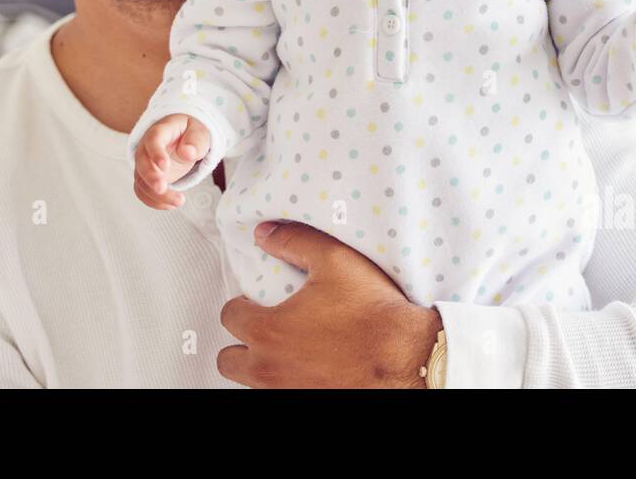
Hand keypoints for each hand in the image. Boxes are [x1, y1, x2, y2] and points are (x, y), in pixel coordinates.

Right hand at [132, 113, 209, 210]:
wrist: (183, 137)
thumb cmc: (190, 132)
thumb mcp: (199, 132)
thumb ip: (196, 141)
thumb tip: (187, 153)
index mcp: (161, 131)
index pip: (153, 139)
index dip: (156, 153)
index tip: (165, 167)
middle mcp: (147, 147)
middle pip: (142, 162)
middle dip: (151, 178)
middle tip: (162, 188)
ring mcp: (145, 163)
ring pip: (141, 181)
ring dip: (157, 195)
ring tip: (179, 201)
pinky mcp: (146, 178)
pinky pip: (143, 191)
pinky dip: (155, 201)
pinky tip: (171, 205)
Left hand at [216, 221, 442, 387]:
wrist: (408, 357)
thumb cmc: (372, 311)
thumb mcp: (333, 260)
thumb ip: (293, 241)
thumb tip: (264, 233)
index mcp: (269, 331)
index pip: (228, 317)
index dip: (242, 305)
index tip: (258, 302)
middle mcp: (270, 369)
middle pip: (227, 361)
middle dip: (239, 344)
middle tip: (265, 330)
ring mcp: (288, 392)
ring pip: (252, 383)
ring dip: (261, 366)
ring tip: (288, 349)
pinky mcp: (309, 402)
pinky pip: (282, 393)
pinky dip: (287, 381)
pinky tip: (309, 366)